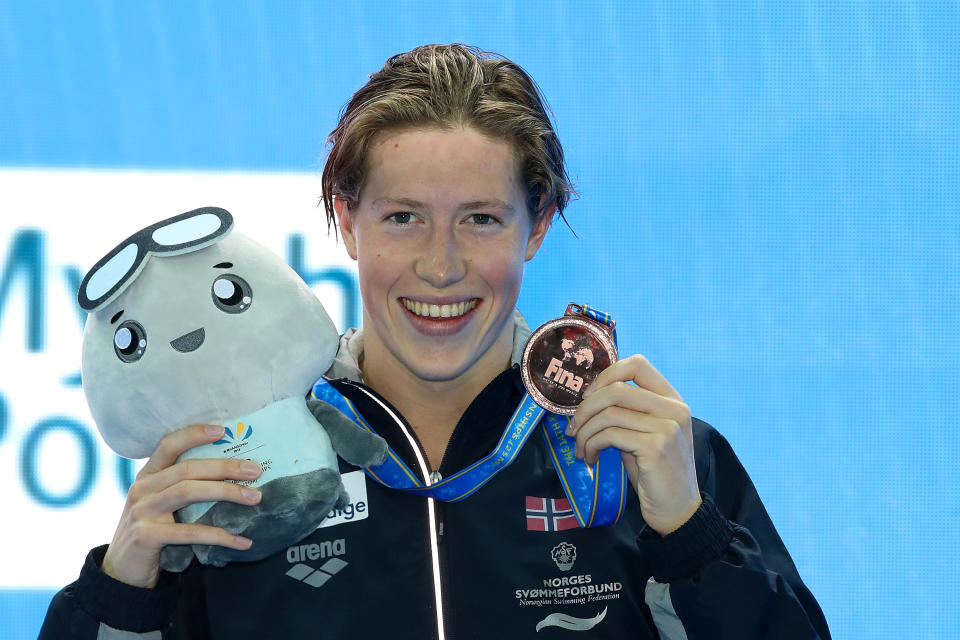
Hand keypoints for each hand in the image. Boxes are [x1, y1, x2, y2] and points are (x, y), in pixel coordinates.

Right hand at [101, 424, 262, 587]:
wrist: (121, 572)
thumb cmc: (152, 532)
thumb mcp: (160, 504)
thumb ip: (183, 487)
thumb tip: (235, 475)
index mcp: (147, 476)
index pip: (169, 445)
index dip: (194, 434)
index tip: (223, 430)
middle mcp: (141, 488)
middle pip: (187, 469)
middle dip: (225, 467)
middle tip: (255, 470)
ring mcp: (141, 511)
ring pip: (188, 491)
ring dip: (226, 492)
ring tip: (255, 497)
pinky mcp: (146, 536)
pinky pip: (190, 533)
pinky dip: (219, 536)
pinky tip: (242, 541)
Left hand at [567, 354, 700, 534]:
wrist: (677, 510)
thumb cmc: (655, 472)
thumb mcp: (643, 434)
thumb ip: (625, 412)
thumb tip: (587, 399)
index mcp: (672, 399)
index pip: (637, 364)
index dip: (606, 375)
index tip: (588, 396)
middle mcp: (674, 408)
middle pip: (616, 389)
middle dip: (585, 408)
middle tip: (573, 429)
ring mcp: (667, 426)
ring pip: (609, 412)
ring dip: (585, 431)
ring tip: (581, 448)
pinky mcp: (656, 446)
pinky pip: (609, 435)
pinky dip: (591, 445)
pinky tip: (591, 459)